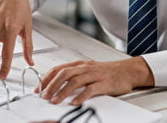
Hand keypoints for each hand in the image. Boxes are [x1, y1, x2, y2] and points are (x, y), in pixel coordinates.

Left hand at [37, 57, 153, 105]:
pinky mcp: (104, 83)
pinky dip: (80, 96)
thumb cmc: (107, 72)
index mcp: (79, 64)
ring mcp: (95, 75)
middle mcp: (85, 68)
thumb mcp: (88, 69)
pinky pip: (90, 89)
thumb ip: (73, 75)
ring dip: (62, 91)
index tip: (38, 88)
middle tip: (44, 95)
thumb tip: (55, 84)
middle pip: (64, 74)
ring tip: (55, 100)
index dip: (46, 78)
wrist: (128, 71)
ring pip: (74, 81)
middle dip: (51, 85)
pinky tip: (74, 102)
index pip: (58, 69)